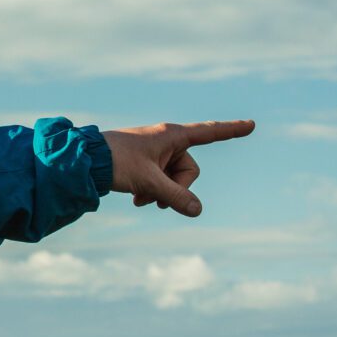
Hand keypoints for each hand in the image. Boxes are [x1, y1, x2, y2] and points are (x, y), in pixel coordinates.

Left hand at [101, 120, 255, 216]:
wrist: (84, 161)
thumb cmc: (116, 162)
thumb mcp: (148, 182)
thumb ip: (175, 197)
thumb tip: (197, 210)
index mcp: (172, 136)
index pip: (210, 133)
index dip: (231, 131)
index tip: (251, 125)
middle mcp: (166, 140)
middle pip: (189, 170)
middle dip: (176, 188)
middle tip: (154, 197)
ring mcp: (156, 151)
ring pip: (174, 178)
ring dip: (161, 192)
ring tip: (141, 199)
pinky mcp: (145, 162)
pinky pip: (161, 180)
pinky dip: (152, 191)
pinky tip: (137, 199)